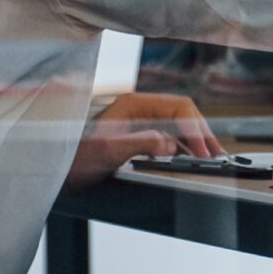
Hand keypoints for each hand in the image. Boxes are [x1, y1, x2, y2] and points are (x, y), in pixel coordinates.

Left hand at [67, 92, 223, 189]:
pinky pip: (170, 137)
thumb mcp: (107, 150)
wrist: (56, 170)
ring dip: (196, 141)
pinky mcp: (140, 137)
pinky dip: (185, 148)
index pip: (178, 107)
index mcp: (133, 103)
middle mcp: (140, 109)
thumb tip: (170, 143)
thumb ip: (140, 143)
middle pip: (183, 114)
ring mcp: (141, 122)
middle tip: (216, 154)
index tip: (203, 149)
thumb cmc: (75, 157)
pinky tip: (192, 158)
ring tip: (211, 158)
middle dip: (201, 133)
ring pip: (179, 126)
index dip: (195, 127)